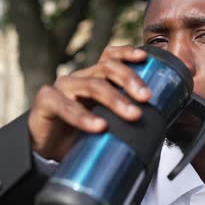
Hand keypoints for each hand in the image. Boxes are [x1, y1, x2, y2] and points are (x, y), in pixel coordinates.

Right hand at [28, 45, 151, 160]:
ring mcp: (62, 87)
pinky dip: (84, 117)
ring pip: (92, 85)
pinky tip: (100, 126)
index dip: (126, 53)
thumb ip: (123, 118)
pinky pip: (65, 105)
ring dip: (115, 99)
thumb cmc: (78, 135)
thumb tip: (159, 125)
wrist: (47, 152)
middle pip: (106, 68)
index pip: (110, 57)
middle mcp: (79, 78)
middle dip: (130, 80)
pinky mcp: (46, 101)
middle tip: (146, 97)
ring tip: (133, 115)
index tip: (144, 58)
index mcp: (94, 78)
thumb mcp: (106, 123)